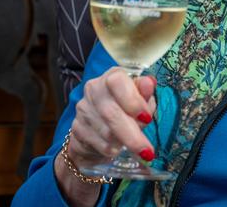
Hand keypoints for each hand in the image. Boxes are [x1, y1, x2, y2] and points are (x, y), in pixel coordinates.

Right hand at [54, 68, 156, 205]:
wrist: (99, 130)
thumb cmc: (126, 110)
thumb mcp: (141, 101)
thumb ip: (145, 94)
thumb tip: (149, 83)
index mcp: (112, 77)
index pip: (117, 81)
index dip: (133, 100)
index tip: (146, 118)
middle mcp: (94, 89)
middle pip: (111, 112)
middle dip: (132, 135)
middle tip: (147, 151)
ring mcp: (83, 109)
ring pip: (105, 132)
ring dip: (123, 143)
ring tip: (136, 148)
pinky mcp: (77, 128)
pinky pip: (98, 144)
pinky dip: (112, 150)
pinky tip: (118, 148)